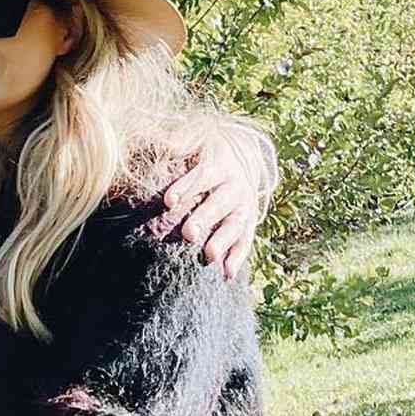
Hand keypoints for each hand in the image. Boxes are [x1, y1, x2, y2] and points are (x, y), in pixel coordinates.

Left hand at [161, 144, 259, 282]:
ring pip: (235, 225)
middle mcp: (236, 185)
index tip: (168, 202)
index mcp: (221, 163)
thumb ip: (181, 142)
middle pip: (220, 202)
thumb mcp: (197, 140)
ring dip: (222, 241)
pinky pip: (245, 243)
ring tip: (209, 256)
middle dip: (205, 218)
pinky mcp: (248, 224)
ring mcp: (244, 206)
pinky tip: (227, 275)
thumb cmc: (207, 152)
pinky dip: (237, 259)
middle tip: (188, 234)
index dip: (186, 187)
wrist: (241, 157)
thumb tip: (166, 144)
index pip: (203, 175)